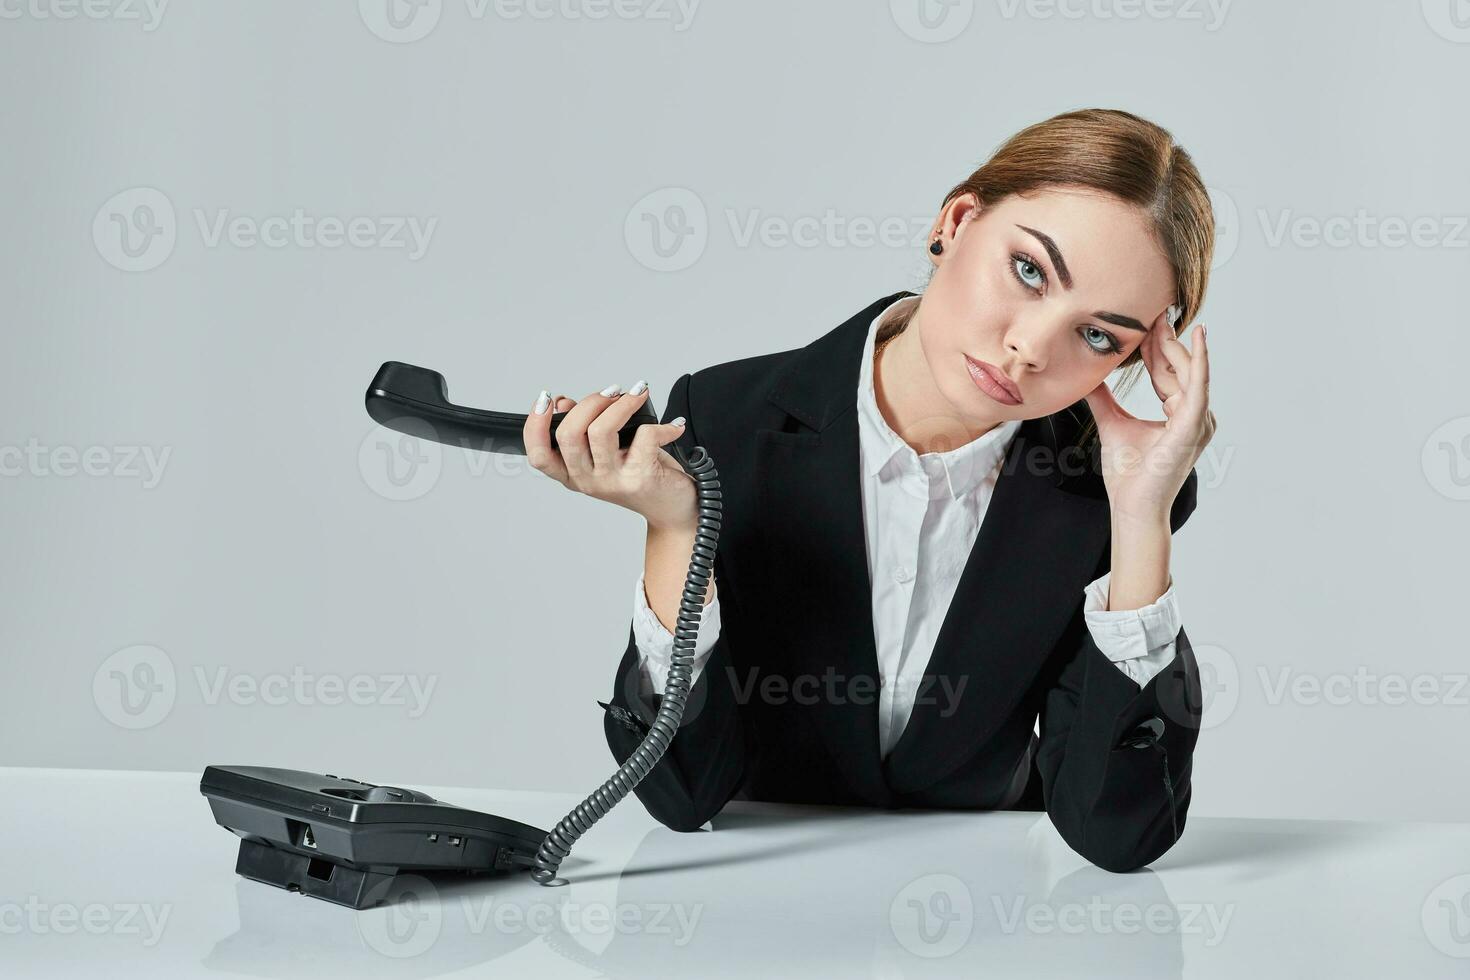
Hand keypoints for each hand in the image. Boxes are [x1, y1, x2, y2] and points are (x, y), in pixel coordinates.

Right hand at [522, 382, 698, 530]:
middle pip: (568, 434)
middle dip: (590, 401)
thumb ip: (584, 428)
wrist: (674, 509)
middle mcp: (587, 481)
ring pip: (601, 430)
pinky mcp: (640, 478)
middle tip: (613, 392)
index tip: (546, 399)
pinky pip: (644, 436)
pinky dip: (663, 425)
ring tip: (637, 395)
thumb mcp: (608, 452)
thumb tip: (563, 403)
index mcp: (573, 474)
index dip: (534, 425)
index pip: (539, 455)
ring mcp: (612, 482)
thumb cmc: (640, 474)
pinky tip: (674, 426)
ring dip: (622, 403)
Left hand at [1083, 308, 1215, 520]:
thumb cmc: (1128, 473)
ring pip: (1186, 371)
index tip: (1145, 321)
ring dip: (1173, 344)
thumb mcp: (1111, 423)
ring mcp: (1197, 420)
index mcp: (1178, 413)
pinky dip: (1200, 361)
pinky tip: (1198, 337)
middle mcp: (1193, 414)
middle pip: (1177, 367)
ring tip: (1161, 318)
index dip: (1155, 347)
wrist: (1131, 505)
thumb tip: (1086, 378)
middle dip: (1165, 338)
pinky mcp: (1194, 425)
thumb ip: (1102, 399)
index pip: (1166, 371)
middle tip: (1155, 309)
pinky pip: (1199, 386)